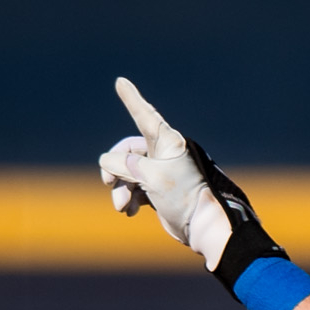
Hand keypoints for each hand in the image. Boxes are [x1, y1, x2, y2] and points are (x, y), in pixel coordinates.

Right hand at [101, 78, 243, 266]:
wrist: (202, 227)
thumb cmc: (183, 197)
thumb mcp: (151, 176)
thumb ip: (125, 165)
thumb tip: (107, 161)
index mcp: (168, 142)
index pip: (145, 115)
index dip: (132, 99)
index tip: (121, 82)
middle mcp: (164, 153)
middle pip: (128, 152)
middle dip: (115, 169)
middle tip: (108, 182)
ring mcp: (161, 172)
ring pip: (128, 173)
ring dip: (121, 189)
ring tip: (122, 206)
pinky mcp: (159, 190)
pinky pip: (135, 188)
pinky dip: (130, 198)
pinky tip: (130, 212)